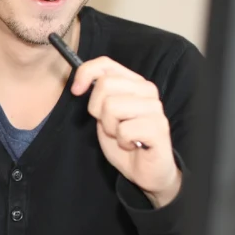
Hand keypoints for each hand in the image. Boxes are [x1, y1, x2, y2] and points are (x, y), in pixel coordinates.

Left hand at [71, 57, 180, 207]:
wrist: (146, 171)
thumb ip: (98, 95)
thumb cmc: (125, 140)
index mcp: (134, 82)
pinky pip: (124, 129)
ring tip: (123, 136)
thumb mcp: (104, 114)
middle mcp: (147, 90)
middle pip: (104, 85)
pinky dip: (122, 141)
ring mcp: (155, 108)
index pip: (106, 63)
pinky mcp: (159, 127)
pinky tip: (132, 144)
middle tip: (111, 125)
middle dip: (98, 110)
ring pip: (112, 106)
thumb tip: (80, 83)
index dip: (85, 73)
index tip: (76, 91)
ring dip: (111, 128)